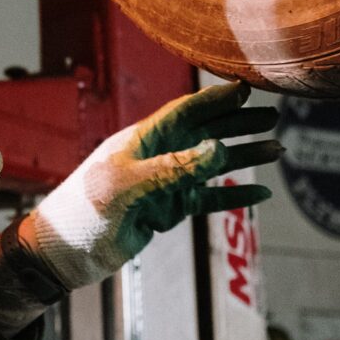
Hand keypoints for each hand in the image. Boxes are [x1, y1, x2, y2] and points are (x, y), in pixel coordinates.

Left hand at [18, 81, 280, 289]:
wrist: (62, 252)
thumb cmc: (83, 212)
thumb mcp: (125, 186)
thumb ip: (171, 168)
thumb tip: (217, 147)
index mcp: (139, 140)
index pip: (184, 111)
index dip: (215, 98)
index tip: (247, 87)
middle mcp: (153, 156)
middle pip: (203, 132)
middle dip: (237, 122)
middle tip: (274, 116)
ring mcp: (160, 184)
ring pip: (209, 164)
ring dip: (241, 156)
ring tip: (277, 149)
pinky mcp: (164, 211)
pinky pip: (205, 198)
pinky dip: (232, 195)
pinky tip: (259, 193)